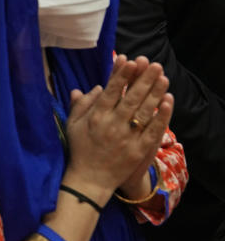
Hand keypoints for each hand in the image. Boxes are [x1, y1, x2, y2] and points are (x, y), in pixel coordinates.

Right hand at [62, 55, 173, 201]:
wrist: (90, 179)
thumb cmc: (80, 149)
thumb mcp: (73, 124)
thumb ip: (81, 104)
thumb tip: (93, 87)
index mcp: (95, 117)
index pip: (111, 92)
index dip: (121, 76)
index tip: (130, 61)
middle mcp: (111, 125)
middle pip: (131, 98)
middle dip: (143, 79)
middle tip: (153, 64)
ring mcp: (126, 138)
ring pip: (143, 111)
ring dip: (154, 93)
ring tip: (163, 77)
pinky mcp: (138, 150)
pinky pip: (152, 131)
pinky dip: (160, 116)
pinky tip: (167, 102)